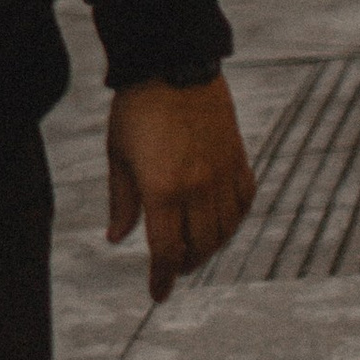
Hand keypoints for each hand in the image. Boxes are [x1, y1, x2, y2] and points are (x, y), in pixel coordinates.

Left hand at [106, 75, 254, 299]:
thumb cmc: (137, 110)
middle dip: (184, 264)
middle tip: (172, 268)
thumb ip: (121, 202)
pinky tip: (221, 222)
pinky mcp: (239, 159)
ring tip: (194, 249)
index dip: (162, 278)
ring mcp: (222, 175)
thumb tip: (116, 239)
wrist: (173, 65)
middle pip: (199, 247)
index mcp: (163, 191)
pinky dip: (234, 220)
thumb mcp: (118, 156)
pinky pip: (243, 203)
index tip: (157, 294)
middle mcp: (198, 189)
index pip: (166, 251)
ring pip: (225, 231)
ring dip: (210, 247)